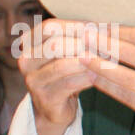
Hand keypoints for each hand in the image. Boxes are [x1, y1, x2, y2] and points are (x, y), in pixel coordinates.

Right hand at [19, 20, 100, 134]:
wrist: (55, 109)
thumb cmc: (66, 75)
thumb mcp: (68, 53)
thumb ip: (79, 39)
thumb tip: (106, 26)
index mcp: (30, 43)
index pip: (51, 27)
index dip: (76, 26)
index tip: (100, 28)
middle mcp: (26, 60)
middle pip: (55, 45)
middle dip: (83, 44)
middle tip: (106, 45)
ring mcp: (33, 80)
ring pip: (63, 65)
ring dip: (88, 62)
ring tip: (108, 60)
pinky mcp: (45, 98)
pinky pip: (69, 84)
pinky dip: (87, 78)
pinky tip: (99, 76)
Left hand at [81, 26, 134, 134]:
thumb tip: (113, 32)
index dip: (115, 31)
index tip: (96, 26)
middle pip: (130, 54)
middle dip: (103, 44)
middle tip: (83, 36)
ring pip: (124, 77)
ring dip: (99, 66)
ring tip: (82, 56)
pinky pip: (124, 96)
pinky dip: (106, 85)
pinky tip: (93, 77)